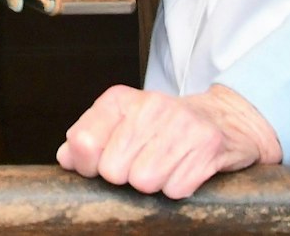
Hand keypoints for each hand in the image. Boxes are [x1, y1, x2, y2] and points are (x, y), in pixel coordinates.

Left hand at [56, 83, 281, 199]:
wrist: (224, 120)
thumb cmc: (165, 126)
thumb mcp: (122, 123)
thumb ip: (90, 138)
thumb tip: (66, 158)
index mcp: (119, 99)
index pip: (83, 142)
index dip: (87, 166)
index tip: (100, 166)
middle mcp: (149, 106)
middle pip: (113, 170)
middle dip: (125, 176)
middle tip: (142, 164)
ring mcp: (180, 125)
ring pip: (144, 182)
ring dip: (154, 184)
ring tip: (165, 166)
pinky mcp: (207, 146)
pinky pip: (176, 189)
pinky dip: (179, 187)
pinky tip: (184, 169)